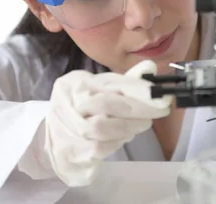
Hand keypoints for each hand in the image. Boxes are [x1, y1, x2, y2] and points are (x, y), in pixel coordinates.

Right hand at [44, 60, 171, 185]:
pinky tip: (123, 138)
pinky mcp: (69, 149)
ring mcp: (64, 126)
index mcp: (74, 82)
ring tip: (140, 126)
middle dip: (135, 110)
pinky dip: (116, 143)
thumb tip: (150, 67)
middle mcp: (65, 101)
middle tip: (154, 115)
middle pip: (104, 103)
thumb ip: (124, 82)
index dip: (137, 89)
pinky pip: (98, 147)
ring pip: (100, 127)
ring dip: (126, 128)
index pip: (109, 82)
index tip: (159, 96)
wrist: (56, 140)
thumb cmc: (82, 111)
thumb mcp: (99, 91)